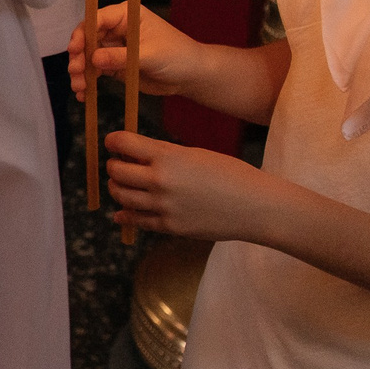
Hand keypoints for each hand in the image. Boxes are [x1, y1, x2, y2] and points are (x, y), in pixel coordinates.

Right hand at [68, 3, 206, 102]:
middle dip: (79, 56)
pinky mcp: (114, 65)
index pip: (97, 19)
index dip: (83, 33)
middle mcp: (117, 29)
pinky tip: (83, 94)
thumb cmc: (178, 55)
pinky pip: (95, 71)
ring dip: (80, 71)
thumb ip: (120, 57)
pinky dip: (88, 82)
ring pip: (88, 56)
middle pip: (88, 39)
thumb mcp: (149, 55)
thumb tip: (93, 59)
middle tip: (75, 72)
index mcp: (126, 16)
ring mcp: (114, 48)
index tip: (74, 49)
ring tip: (78, 88)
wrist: (191, 76)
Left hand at [104, 128, 285, 242]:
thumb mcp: (195, 154)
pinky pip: (136, 221)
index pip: (123, 143)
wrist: (256, 207)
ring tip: (122, 186)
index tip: (113, 142)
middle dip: (114, 165)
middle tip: (118, 164)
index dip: (114, 141)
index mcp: (167, 156)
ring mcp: (163, 206)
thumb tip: (134, 155)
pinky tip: (122, 213)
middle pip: (116, 171)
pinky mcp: (169, 227)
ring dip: (117, 189)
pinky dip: (124, 215)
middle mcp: (160, 181)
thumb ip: (163, 154)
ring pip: (121, 196)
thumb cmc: (231, 174)